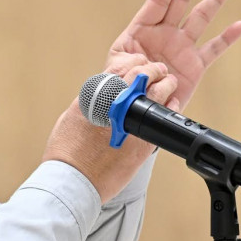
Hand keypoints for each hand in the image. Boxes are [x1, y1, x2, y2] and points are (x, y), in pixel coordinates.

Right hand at [43, 59, 177, 202]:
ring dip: (165, 85)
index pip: (121, 68)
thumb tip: (105, 96)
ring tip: (168, 83)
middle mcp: (115, 104)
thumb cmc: (68, 151)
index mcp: (96, 95)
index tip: (140, 63)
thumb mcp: (74, 115)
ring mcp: (132, 122)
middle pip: (141, 75)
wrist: (74, 178)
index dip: (135, 63)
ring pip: (157, 93)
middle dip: (153, 70)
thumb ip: (92, 102)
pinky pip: (163, 117)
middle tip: (158, 70)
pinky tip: (172, 103)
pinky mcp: (143, 142)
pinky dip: (170, 106)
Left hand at [107, 0, 240, 110]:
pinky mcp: (194, 66)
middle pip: (179, 1)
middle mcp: (164, 34)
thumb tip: (155, 70)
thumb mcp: (117, 75)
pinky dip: (226, 38)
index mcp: (141, 31)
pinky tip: (239, 25)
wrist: (131, 109)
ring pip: (200, 19)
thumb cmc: (119, 88)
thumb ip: (133, 68)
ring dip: (215, 0)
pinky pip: (213, 50)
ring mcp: (180, 48)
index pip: (157, 1)